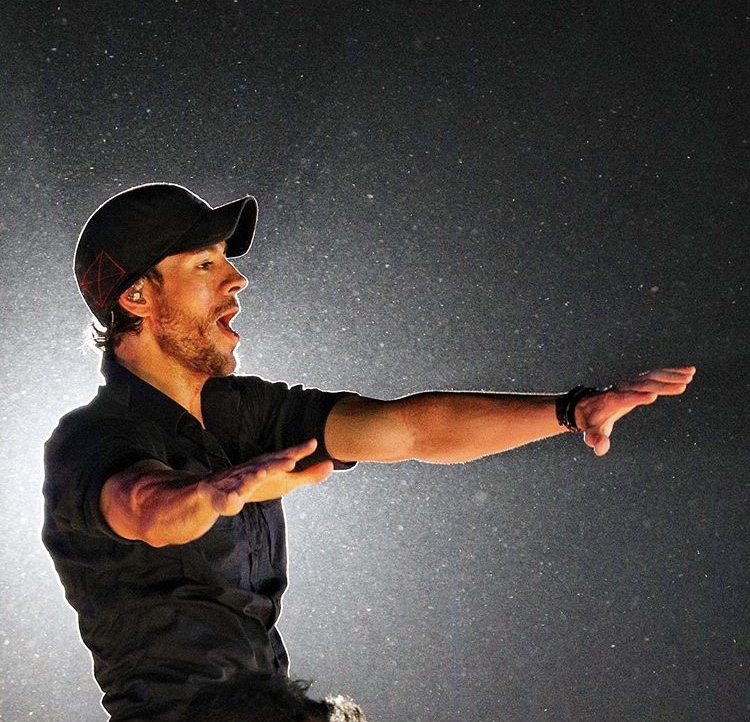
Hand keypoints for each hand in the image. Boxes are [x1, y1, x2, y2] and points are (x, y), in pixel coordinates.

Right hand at [198, 439, 333, 514]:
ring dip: (255, 476)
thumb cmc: (261, 482)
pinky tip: (233, 499)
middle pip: (269, 465)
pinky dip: (229, 498)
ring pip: (248, 478)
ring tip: (263, 474)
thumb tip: (332, 465)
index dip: (299, 451)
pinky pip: (226, 498)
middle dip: (278, 463)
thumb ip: (309, 474)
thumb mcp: (287, 480)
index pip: (288, 457)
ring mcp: (240, 482)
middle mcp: (257, 469)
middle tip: (291, 462)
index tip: (313, 443)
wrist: (221, 489)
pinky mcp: (225, 497)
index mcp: (272, 465)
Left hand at [575, 366, 695, 455]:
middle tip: (682, 386)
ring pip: (652, 376)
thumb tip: (599, 448)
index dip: (636, 397)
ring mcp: (631, 383)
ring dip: (671, 375)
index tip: (652, 396)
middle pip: (642, 384)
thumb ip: (595, 439)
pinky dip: (672, 373)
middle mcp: (621, 388)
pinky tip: (690, 372)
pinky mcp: (638, 382)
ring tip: (690, 376)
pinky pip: (656, 375)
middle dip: (661, 385)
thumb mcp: (592, 431)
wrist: (588, 405)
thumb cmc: (592, 421)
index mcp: (611, 400)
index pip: (624, 397)